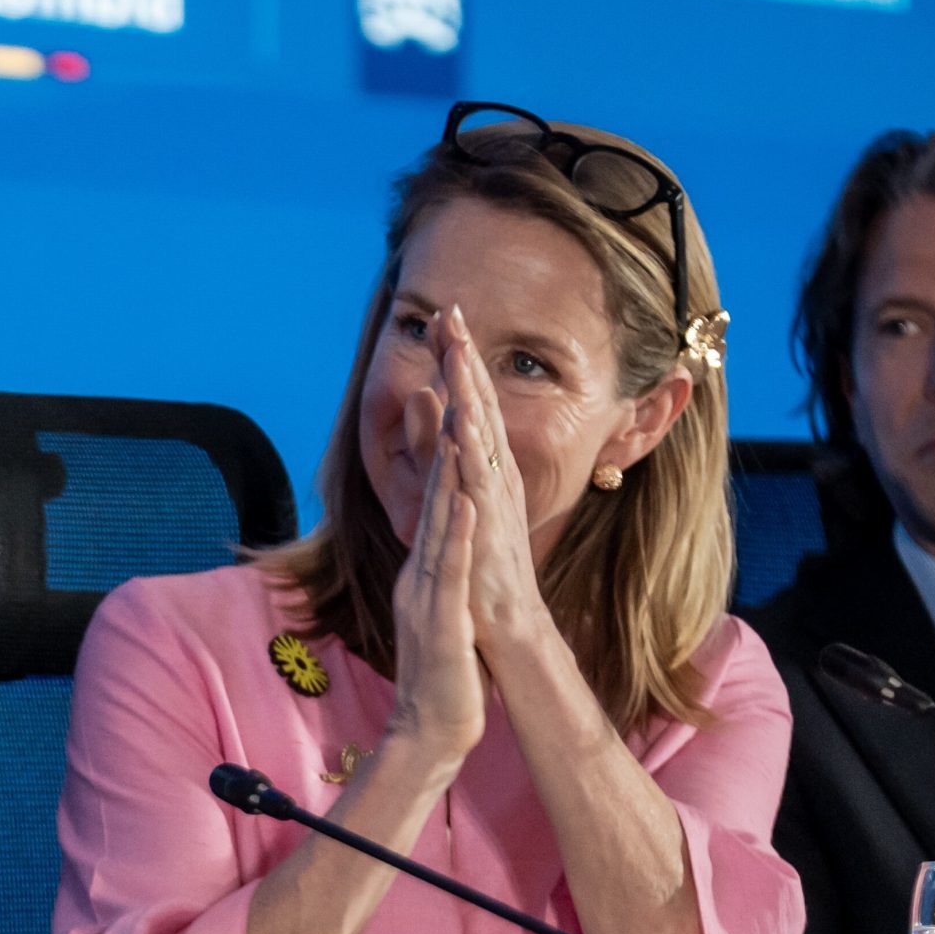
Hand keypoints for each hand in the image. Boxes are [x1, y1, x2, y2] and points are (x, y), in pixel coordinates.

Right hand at [383, 379, 485, 771]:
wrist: (432, 728)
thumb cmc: (445, 669)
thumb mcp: (444, 604)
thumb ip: (443, 566)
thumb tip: (452, 532)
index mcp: (426, 565)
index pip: (438, 493)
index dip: (447, 440)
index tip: (457, 388)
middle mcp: (422, 569)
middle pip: (433, 490)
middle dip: (443, 432)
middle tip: (448, 380)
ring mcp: (428, 593)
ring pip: (437, 522)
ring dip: (446, 471)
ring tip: (457, 421)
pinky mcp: (441, 620)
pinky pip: (449, 571)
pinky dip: (456, 534)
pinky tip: (465, 501)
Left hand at [432, 305, 545, 654]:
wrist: (502, 622)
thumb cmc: (479, 566)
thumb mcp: (453, 500)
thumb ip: (440, 455)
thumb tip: (431, 407)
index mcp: (484, 467)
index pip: (469, 403)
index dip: (457, 361)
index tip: (444, 316)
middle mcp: (494, 473)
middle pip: (477, 404)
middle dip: (464, 357)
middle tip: (452, 311)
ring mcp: (493, 496)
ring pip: (479, 432)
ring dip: (469, 391)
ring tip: (457, 351)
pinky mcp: (487, 525)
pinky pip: (478, 483)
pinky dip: (471, 453)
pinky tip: (461, 424)